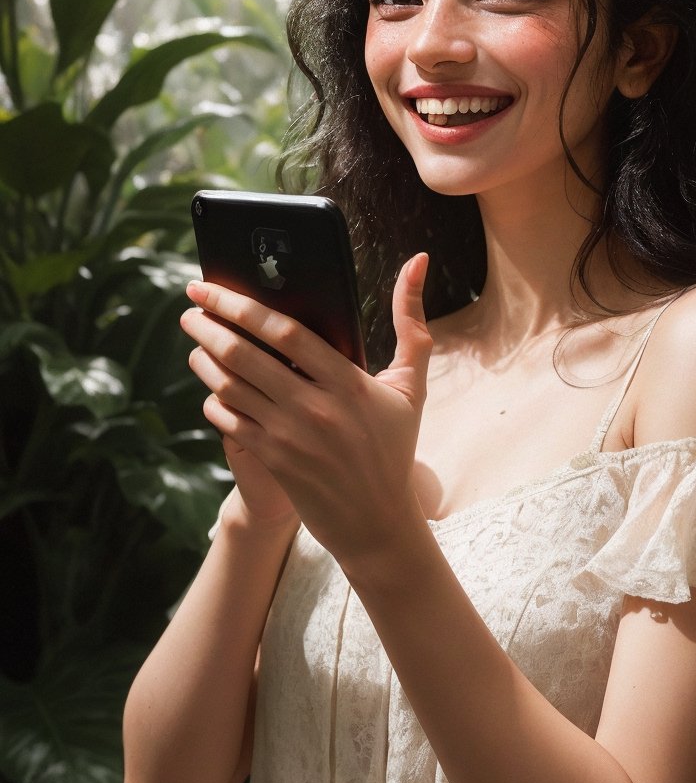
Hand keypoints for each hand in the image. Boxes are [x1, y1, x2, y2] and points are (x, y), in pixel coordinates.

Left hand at [180, 255, 432, 568]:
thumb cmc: (394, 446)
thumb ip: (412, 324)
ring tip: (195, 340)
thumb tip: (417, 261)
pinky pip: (229, 420)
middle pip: (247, 354)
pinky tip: (210, 386)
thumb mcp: (410, 386)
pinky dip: (213, 399)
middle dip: (209, 325)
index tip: (213, 286)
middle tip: (190, 307)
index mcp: (350, 383)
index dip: (243, 305)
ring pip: (230, 386)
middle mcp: (316, 408)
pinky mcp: (273, 461)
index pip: (287, 333)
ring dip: (204, 359)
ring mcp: (291, 437)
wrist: (377, 521)